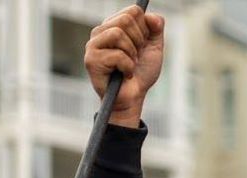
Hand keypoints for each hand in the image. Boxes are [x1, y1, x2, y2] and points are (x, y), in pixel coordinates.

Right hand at [83, 5, 164, 127]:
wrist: (134, 97)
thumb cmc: (141, 73)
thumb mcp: (154, 48)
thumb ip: (156, 29)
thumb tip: (152, 16)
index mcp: (114, 26)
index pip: (133, 11)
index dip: (144, 28)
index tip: (142, 43)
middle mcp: (101, 32)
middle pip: (126, 19)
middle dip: (139, 41)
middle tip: (136, 55)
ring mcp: (93, 45)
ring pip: (118, 34)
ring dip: (132, 54)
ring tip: (129, 64)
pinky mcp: (91, 60)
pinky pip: (117, 55)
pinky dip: (128, 67)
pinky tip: (125, 74)